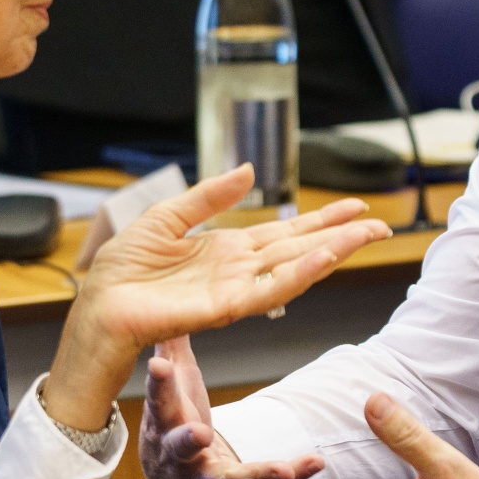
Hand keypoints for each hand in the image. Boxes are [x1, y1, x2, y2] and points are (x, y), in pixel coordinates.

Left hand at [42, 166, 389, 430]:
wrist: (97, 308)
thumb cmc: (122, 272)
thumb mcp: (167, 218)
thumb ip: (208, 196)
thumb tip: (249, 170)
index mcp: (227, 251)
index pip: (285, 233)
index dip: (320, 220)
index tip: (355, 208)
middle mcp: (239, 271)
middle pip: (301, 250)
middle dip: (341, 237)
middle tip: (380, 224)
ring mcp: (235, 291)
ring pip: (295, 269)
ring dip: (331, 253)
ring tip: (365, 235)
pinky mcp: (223, 308)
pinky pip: (268, 291)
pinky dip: (298, 276)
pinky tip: (323, 260)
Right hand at [141, 335, 324, 478]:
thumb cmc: (174, 424)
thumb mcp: (170, 390)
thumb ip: (169, 352)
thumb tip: (163, 308)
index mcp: (162, 427)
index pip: (157, 402)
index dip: (158, 386)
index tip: (160, 366)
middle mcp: (178, 461)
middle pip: (180, 450)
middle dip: (187, 442)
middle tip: (199, 433)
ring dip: (257, 476)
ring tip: (283, 470)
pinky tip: (317, 463)